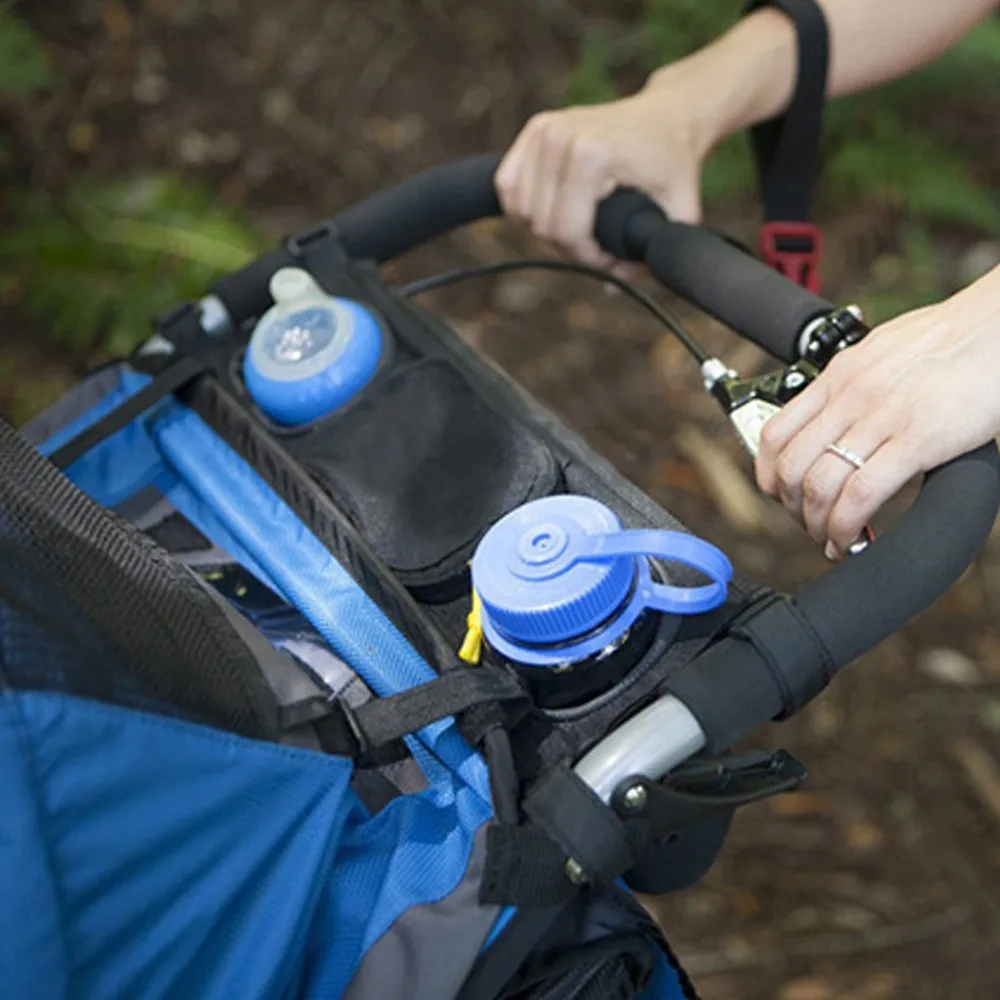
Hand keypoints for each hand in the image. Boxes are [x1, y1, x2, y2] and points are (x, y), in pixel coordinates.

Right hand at [495, 66, 714, 270]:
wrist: (668, 116)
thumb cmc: (675, 164)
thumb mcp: (679, 214)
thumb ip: (651, 256)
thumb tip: (612, 288)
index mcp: (590, 155)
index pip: (566, 232)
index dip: (589, 258)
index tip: (613, 256)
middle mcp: (558, 138)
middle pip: (542, 226)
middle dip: (571, 246)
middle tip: (601, 243)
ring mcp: (542, 131)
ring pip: (521, 211)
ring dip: (548, 229)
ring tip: (581, 225)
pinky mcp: (533, 130)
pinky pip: (508, 187)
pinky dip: (525, 207)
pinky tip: (553, 210)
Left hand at [755, 271, 999, 558]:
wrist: (997, 326)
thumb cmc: (949, 340)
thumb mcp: (879, 353)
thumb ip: (850, 386)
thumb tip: (832, 418)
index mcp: (837, 377)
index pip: (774, 434)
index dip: (768, 476)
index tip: (780, 496)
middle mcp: (849, 397)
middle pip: (791, 467)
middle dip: (793, 508)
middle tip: (810, 523)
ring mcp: (880, 419)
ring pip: (819, 486)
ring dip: (818, 524)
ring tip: (831, 538)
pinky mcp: (916, 440)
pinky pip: (862, 493)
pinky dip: (847, 525)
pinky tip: (852, 538)